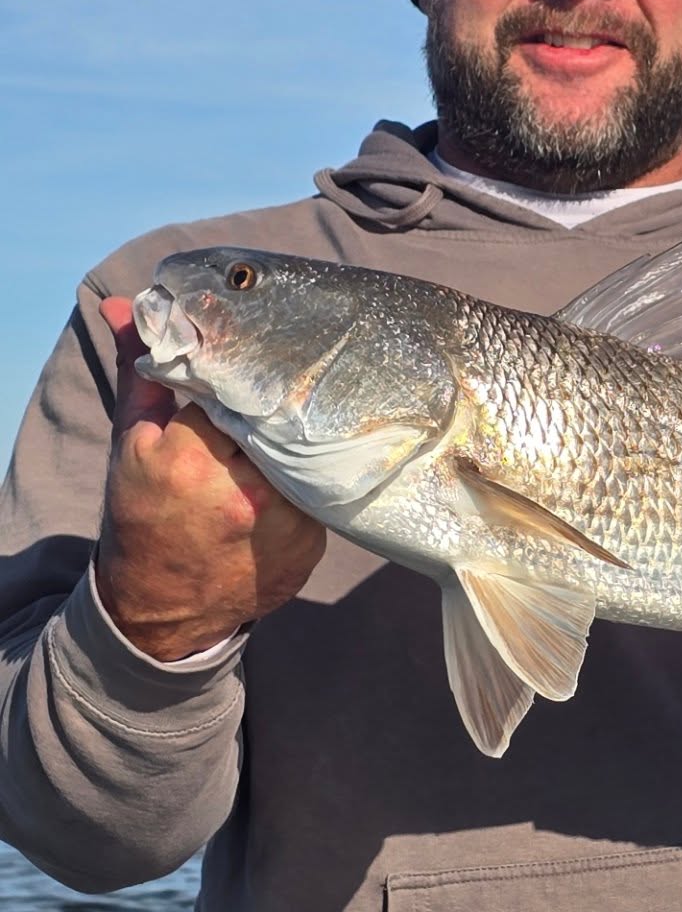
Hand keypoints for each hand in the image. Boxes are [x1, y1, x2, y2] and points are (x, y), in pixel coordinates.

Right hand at [94, 296, 325, 661]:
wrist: (164, 607)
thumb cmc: (144, 517)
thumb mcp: (132, 444)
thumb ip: (144, 374)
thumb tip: (128, 304)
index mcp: (194, 462)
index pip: (235, 387)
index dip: (241, 373)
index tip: (244, 369)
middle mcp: (248, 492)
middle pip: (280, 416)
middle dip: (277, 401)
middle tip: (279, 390)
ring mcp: (287, 523)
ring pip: (310, 450)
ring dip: (301, 437)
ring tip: (290, 433)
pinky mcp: (313, 543)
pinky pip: (323, 487)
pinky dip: (312, 476)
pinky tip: (299, 474)